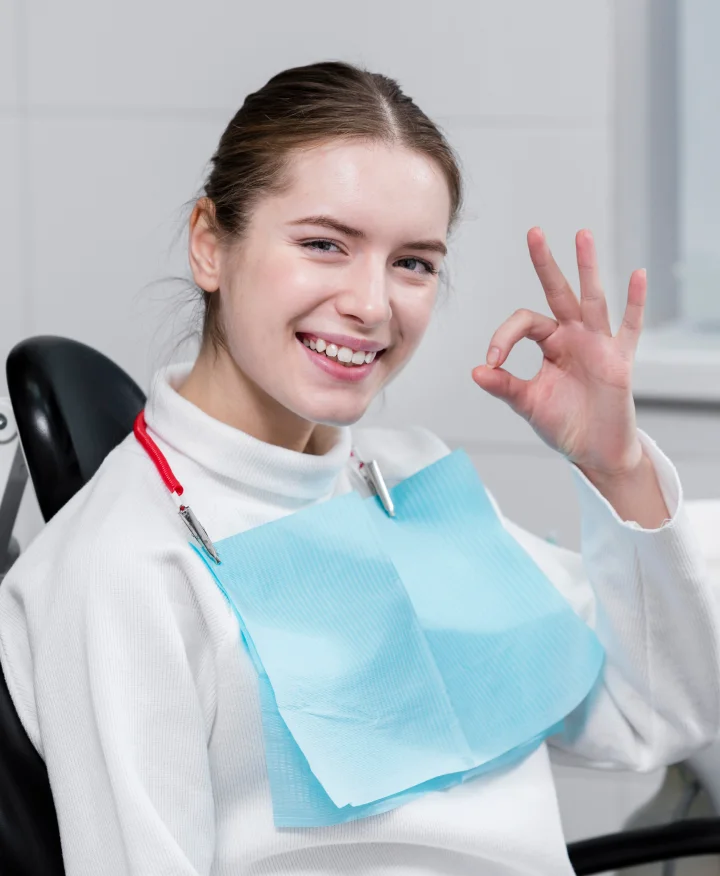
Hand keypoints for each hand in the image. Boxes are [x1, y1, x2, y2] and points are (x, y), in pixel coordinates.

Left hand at [472, 228, 645, 480]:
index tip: (492, 362)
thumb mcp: (528, 404)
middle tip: (534, 232)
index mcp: (550, 343)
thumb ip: (504, 386)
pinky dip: (635, 302)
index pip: (524, 323)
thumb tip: (476, 370)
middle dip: (546, 263)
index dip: (504, 337)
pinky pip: (630, 327)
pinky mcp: (620, 359)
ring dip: (586, 268)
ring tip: (581, 235)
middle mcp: (574, 336)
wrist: (593, 451)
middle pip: (558, 292)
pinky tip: (637, 275)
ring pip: (592, 299)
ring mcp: (599, 344)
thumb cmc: (563, 424)